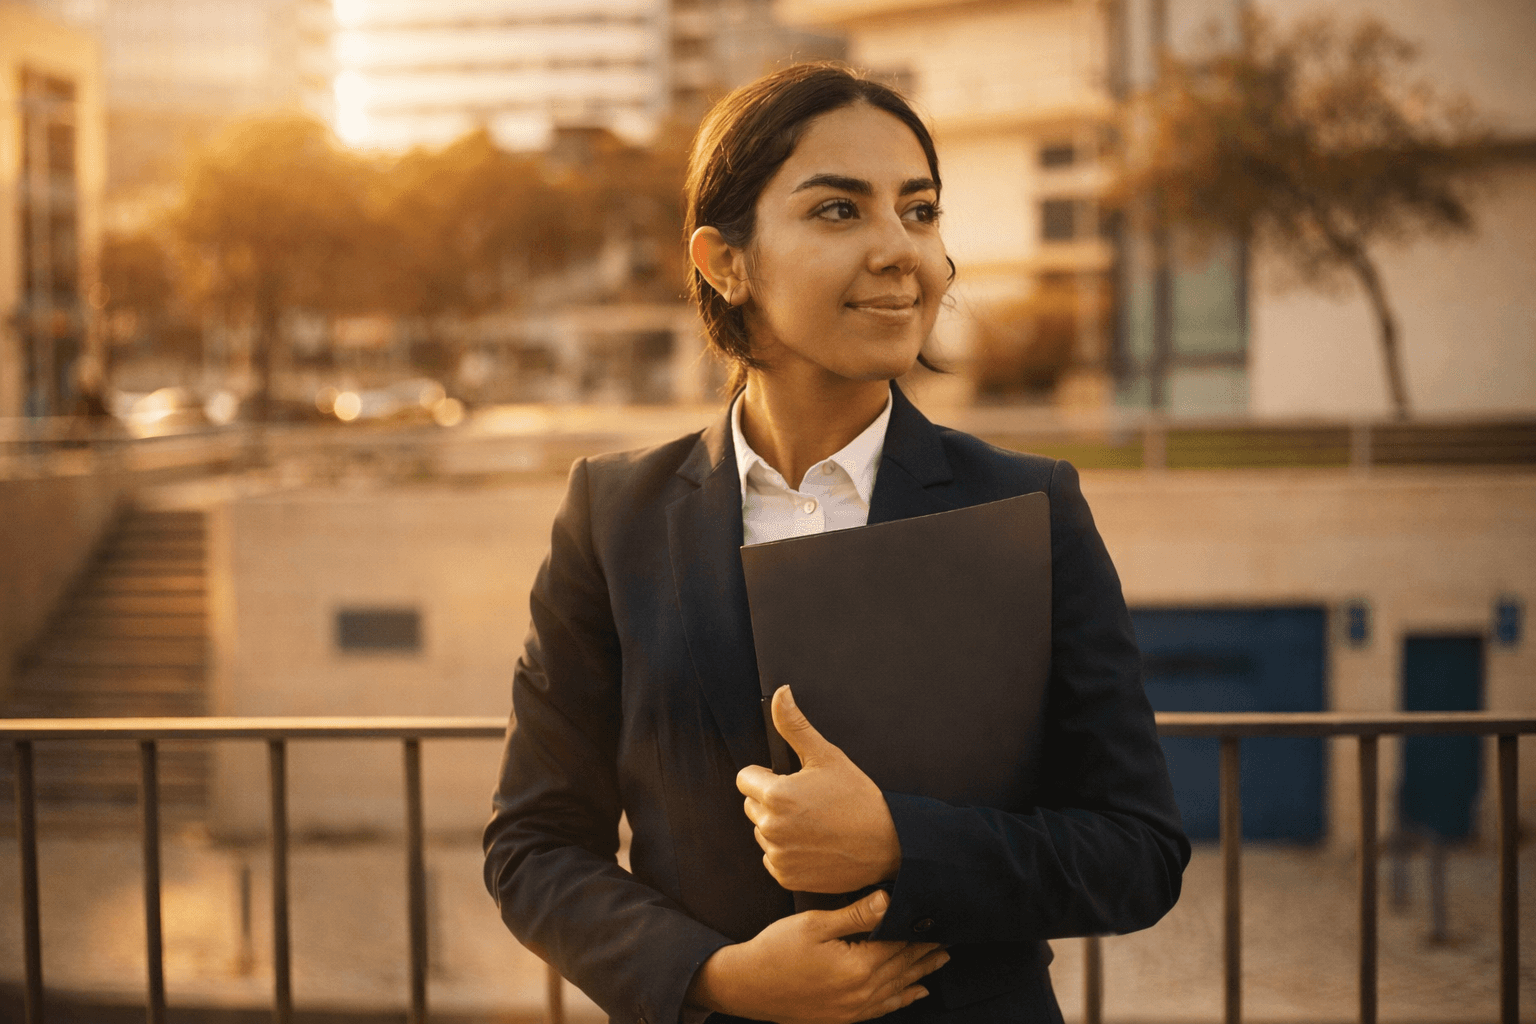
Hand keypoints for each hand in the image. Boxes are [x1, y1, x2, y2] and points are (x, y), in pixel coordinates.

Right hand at [686, 889, 946, 1023]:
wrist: (747, 986)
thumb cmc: (776, 950)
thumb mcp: (815, 924)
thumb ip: (856, 914)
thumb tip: (889, 900)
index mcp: (857, 968)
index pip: (899, 946)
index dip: (920, 933)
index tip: (941, 921)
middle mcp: (861, 994)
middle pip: (903, 969)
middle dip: (927, 951)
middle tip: (950, 937)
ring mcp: (853, 1010)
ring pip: (898, 990)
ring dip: (921, 973)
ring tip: (941, 959)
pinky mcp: (844, 1018)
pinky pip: (883, 1009)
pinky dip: (903, 998)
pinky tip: (916, 993)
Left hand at [737, 686, 901, 892]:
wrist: (886, 844)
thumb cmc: (858, 798)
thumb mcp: (826, 756)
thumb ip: (795, 725)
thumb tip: (780, 694)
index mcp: (776, 795)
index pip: (746, 778)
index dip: (767, 775)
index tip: (790, 780)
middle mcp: (770, 828)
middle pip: (752, 805)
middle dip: (772, 800)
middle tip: (807, 801)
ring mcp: (777, 855)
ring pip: (762, 831)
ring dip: (779, 826)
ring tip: (813, 822)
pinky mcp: (785, 876)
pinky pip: (773, 857)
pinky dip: (787, 851)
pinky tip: (813, 843)